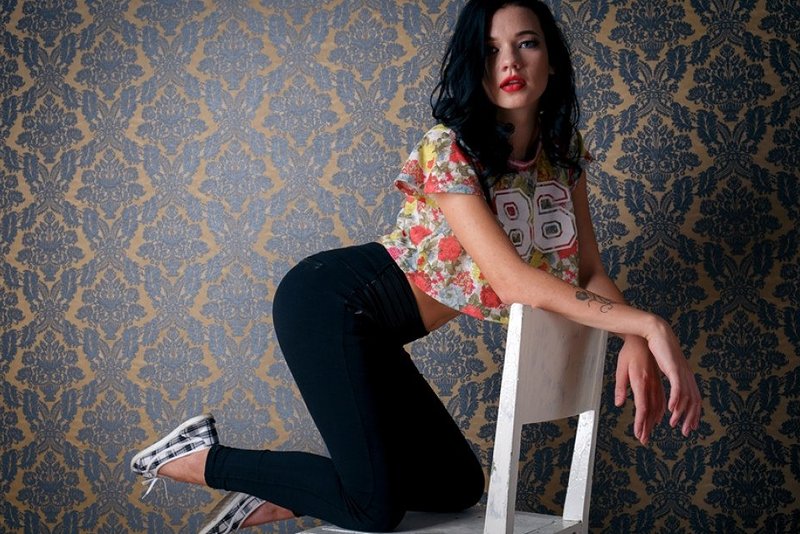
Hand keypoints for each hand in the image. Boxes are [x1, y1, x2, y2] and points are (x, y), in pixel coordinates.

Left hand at [614, 335, 665, 444]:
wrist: (643, 339)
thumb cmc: (629, 353)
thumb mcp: (621, 369)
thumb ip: (620, 387)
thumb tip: (618, 403)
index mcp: (641, 381)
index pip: (642, 407)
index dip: (641, 422)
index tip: (638, 433)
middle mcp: (651, 384)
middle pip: (650, 411)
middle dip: (646, 427)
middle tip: (643, 440)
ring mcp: (657, 383)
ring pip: (657, 406)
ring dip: (652, 421)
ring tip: (647, 432)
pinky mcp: (659, 380)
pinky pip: (661, 399)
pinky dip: (659, 411)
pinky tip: (657, 418)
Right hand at [642, 317, 701, 437]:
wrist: (653, 331)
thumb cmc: (652, 348)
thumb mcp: (659, 367)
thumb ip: (661, 380)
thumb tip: (660, 386)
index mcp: (683, 375)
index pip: (694, 398)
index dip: (693, 413)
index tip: (690, 426)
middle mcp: (686, 375)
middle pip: (693, 400)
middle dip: (690, 418)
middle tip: (686, 432)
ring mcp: (681, 371)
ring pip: (686, 396)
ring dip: (681, 412)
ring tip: (675, 424)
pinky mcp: (674, 368)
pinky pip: (677, 387)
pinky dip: (676, 399)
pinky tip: (671, 409)